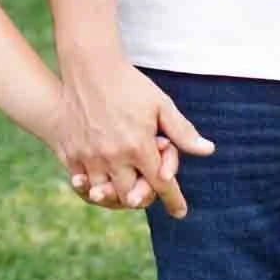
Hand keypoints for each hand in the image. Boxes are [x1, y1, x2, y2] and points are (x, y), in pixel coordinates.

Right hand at [58, 57, 213, 219]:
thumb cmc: (129, 84)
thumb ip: (182, 132)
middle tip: (146, 193)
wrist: (89, 67)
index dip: (173, 200)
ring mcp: (89, 155)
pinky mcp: (70, 150)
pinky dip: (90, 186)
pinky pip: (80, 181)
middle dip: (141, 196)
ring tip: (121, 191)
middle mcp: (113, 156)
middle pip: (131, 194)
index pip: (161, 184)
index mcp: (138, 146)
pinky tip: (95, 183)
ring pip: (103, 192)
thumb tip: (208, 150)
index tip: (180, 212)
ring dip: (115, 194)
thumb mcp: (161, 105)